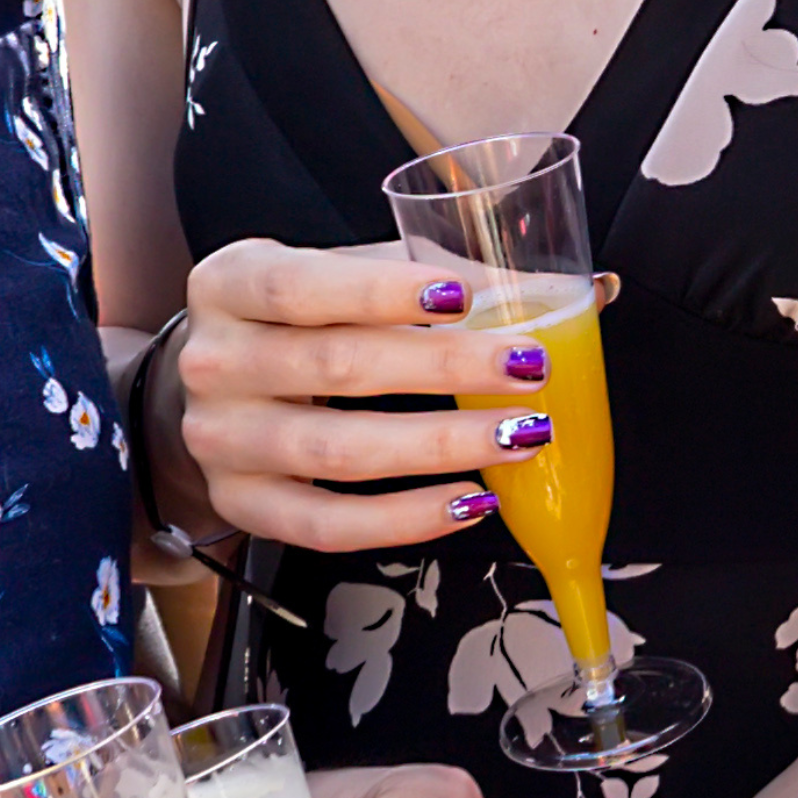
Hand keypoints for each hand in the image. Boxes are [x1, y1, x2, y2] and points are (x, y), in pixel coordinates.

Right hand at [158, 238, 527, 552]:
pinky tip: (470, 500)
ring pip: (335, 452)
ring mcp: (221, 441)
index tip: (463, 296)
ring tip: (519, 436)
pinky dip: (403, 519)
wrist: (211, 390)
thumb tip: (586, 288)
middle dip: (442, 368)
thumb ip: (438, 272)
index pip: (300, 286)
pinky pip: (327, 525)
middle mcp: (212, 361)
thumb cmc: (296, 320)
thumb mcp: (339, 276)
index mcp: (229, 283)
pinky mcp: (242, 505)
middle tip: (527, 367)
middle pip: (332, 366)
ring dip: (438, 446)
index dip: (381, 292)